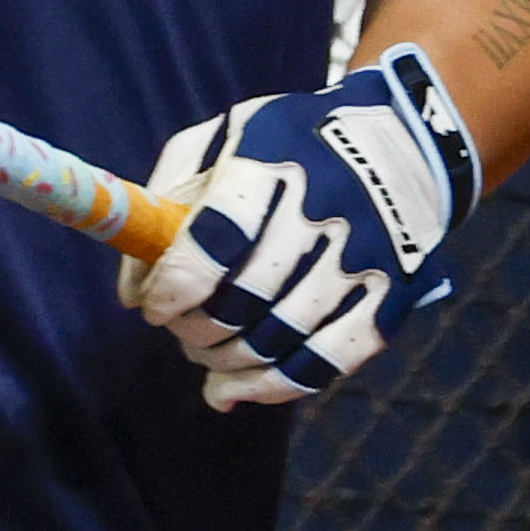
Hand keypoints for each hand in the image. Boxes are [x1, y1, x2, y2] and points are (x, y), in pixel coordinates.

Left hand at [121, 45, 480, 407]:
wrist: (397, 142)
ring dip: (228, 363)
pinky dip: (276, 387)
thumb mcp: (219, 139)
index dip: (173, 288)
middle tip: (180, 329)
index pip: (213, 241)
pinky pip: (327, 363)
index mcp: (271, 160)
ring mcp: (364, 255)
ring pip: (281, 340)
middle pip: (244, 300)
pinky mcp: (392, 294)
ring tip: (207, 357)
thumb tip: (132, 294)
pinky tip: (240, 391)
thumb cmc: (284, 146)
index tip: (153, 307)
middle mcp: (324, 207)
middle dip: (196, 330)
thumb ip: (163, 202)